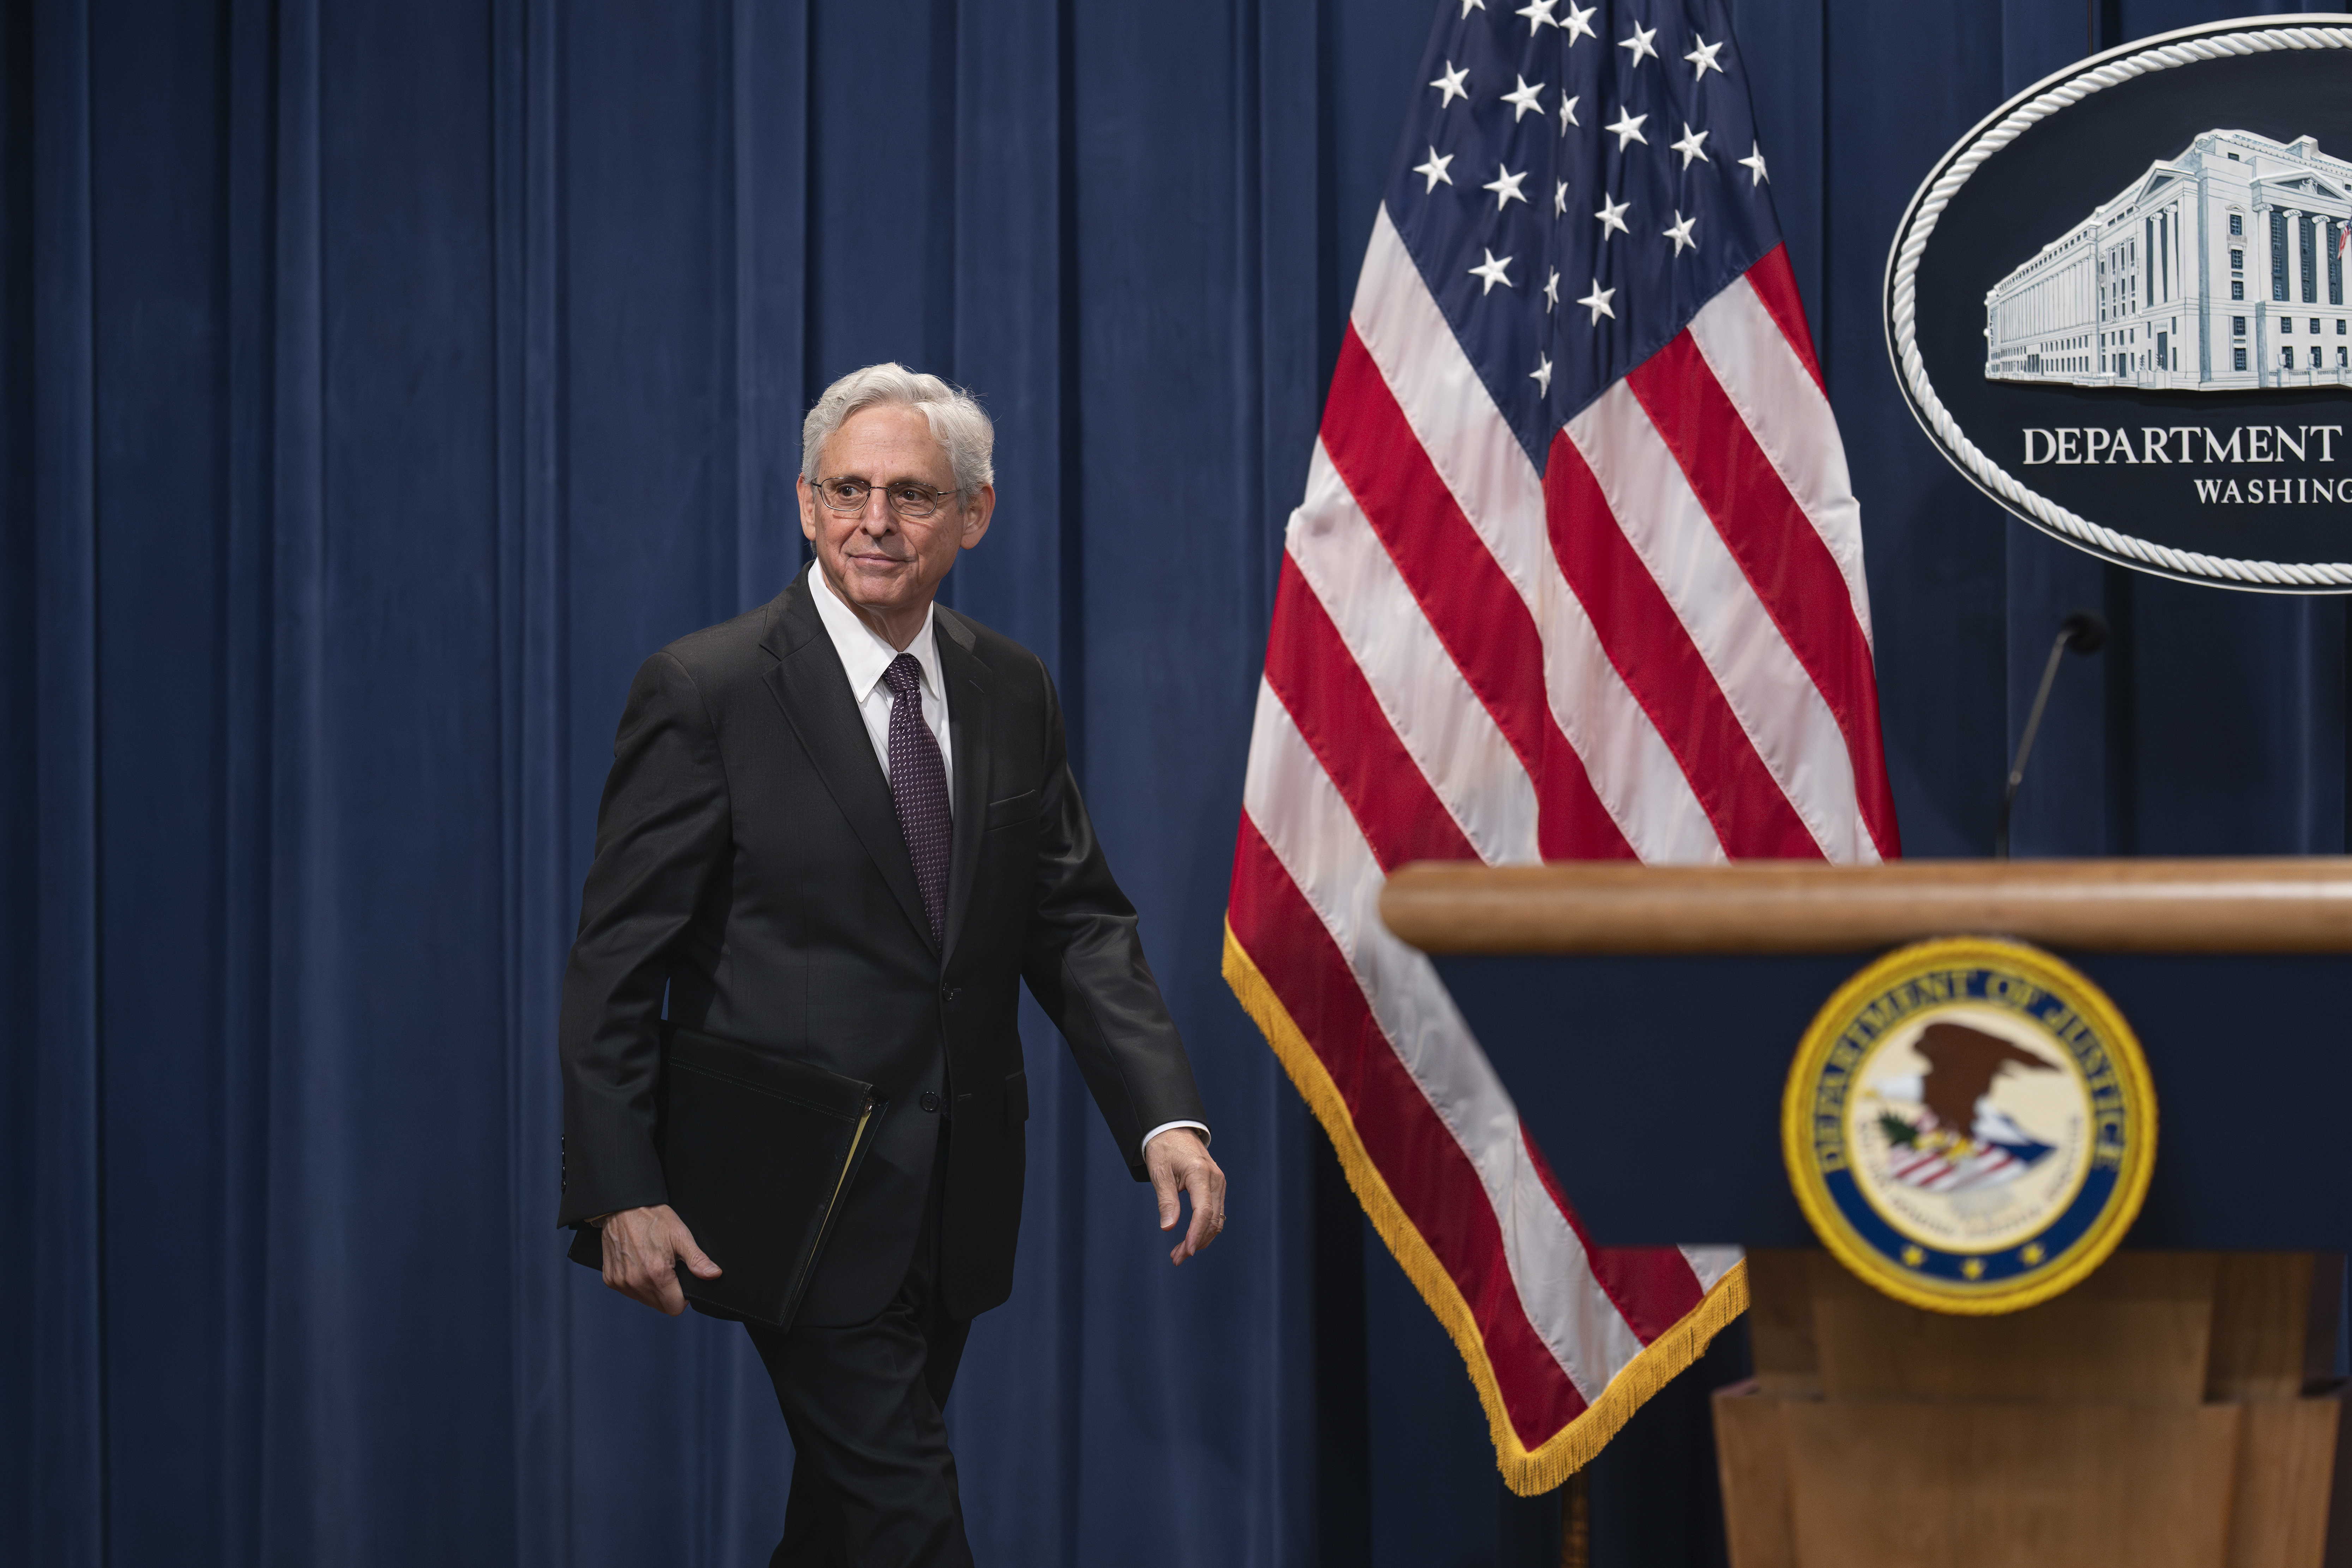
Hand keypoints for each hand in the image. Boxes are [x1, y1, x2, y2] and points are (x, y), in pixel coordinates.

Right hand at [598, 1204, 720, 1314]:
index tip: (682, 1283)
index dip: (683, 1298)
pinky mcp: (610, 1280)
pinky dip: (636, 1284)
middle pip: (660, 1306)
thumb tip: (713, 1274)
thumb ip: (698, 1259)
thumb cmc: (652, 1218)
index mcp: (656, 1274)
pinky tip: (639, 1265)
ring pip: (644, 1301)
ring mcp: (621, 1282)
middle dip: (668, 1293)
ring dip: (652, 1289)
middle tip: (668, 1269)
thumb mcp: (680, 1235)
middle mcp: (636, 1282)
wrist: (622, 1208)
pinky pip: (629, 1292)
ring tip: (653, 1265)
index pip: (674, 1308)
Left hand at [1144, 1128, 1225, 1265]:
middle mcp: (1215, 1179)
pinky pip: (1216, 1213)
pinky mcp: (1217, 1187)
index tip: (1187, 1252)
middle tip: (1176, 1258)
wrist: (1174, 1129)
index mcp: (1200, 1173)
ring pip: (1216, 1219)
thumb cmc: (1163, 1148)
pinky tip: (1191, 1239)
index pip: (1203, 1211)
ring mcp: (1219, 1183)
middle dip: (1196, 1242)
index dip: (1196, 1234)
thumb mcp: (1159, 1172)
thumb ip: (1166, 1200)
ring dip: (1201, 1239)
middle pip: (1212, 1219)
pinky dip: (1205, 1228)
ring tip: (1180, 1253)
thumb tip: (1168, 1228)